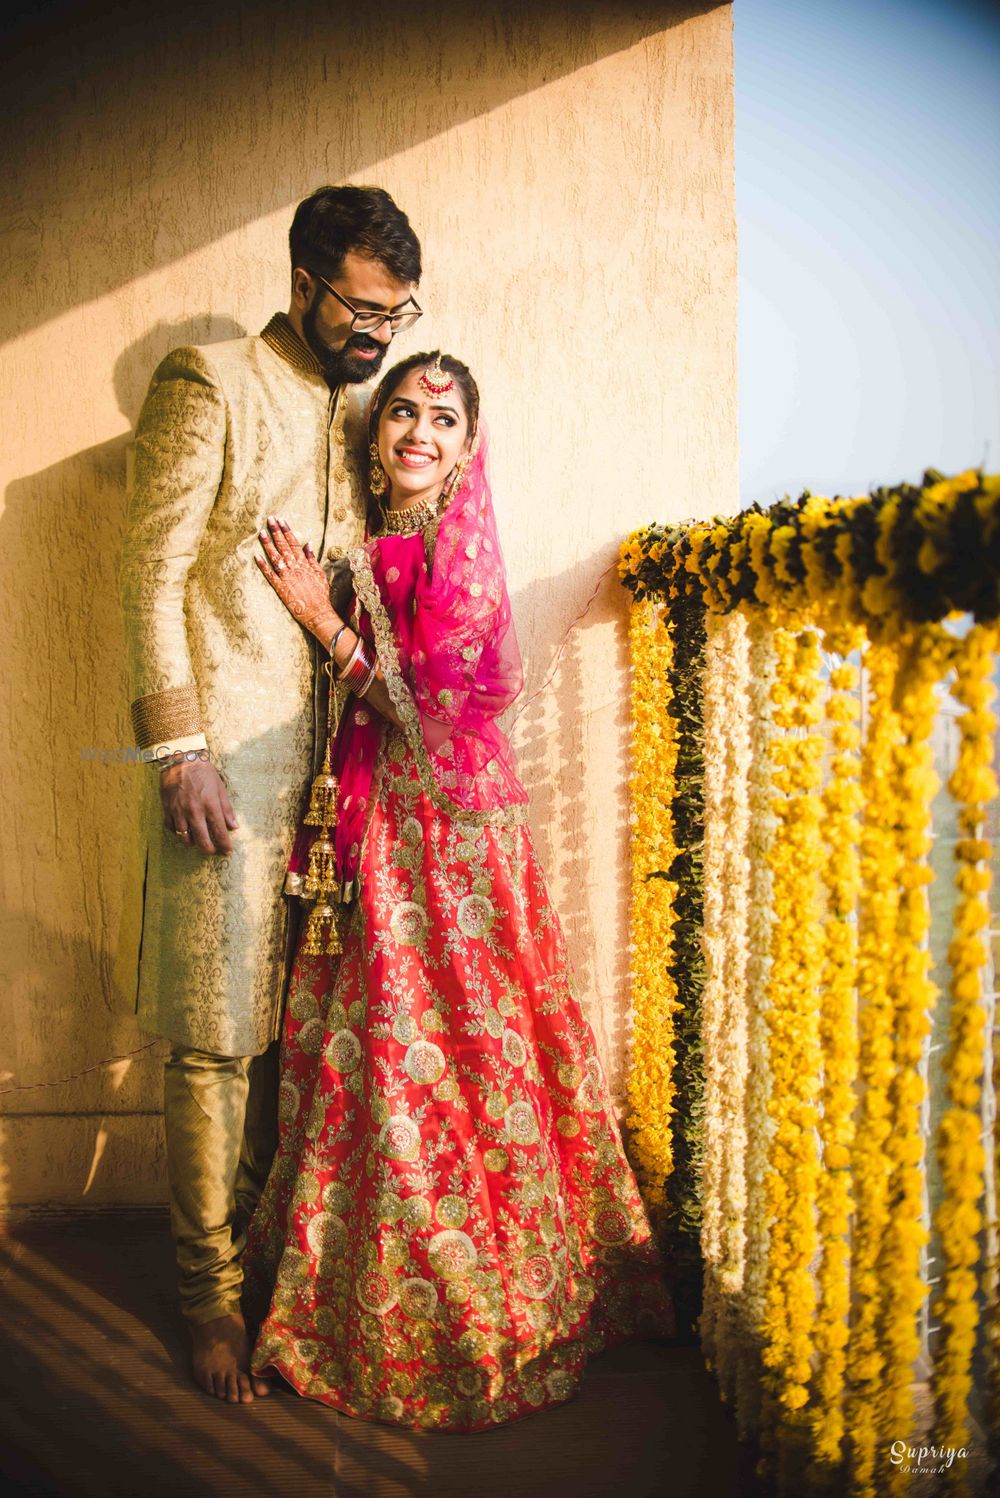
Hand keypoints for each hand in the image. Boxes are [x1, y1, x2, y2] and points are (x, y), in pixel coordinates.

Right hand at [161, 759, 238, 855]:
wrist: (181, 759)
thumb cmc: (203, 772)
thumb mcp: (220, 788)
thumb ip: (227, 809)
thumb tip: (234, 826)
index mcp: (210, 806)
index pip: (220, 832)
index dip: (225, 845)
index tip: (228, 851)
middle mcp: (194, 812)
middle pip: (202, 840)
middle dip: (209, 849)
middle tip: (212, 850)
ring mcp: (179, 812)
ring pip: (185, 838)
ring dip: (193, 843)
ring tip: (198, 841)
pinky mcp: (167, 809)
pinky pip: (172, 828)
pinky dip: (178, 833)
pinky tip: (184, 830)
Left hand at [255, 516, 336, 639]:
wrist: (318, 613)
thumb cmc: (320, 595)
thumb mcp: (320, 574)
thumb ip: (312, 559)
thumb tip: (308, 544)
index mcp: (304, 564)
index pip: (294, 543)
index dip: (287, 531)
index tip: (281, 520)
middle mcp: (295, 568)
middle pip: (284, 546)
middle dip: (276, 532)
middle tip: (270, 519)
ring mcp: (287, 577)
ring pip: (276, 558)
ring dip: (268, 545)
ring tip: (262, 533)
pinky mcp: (280, 588)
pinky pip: (270, 575)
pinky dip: (263, 565)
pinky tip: (256, 556)